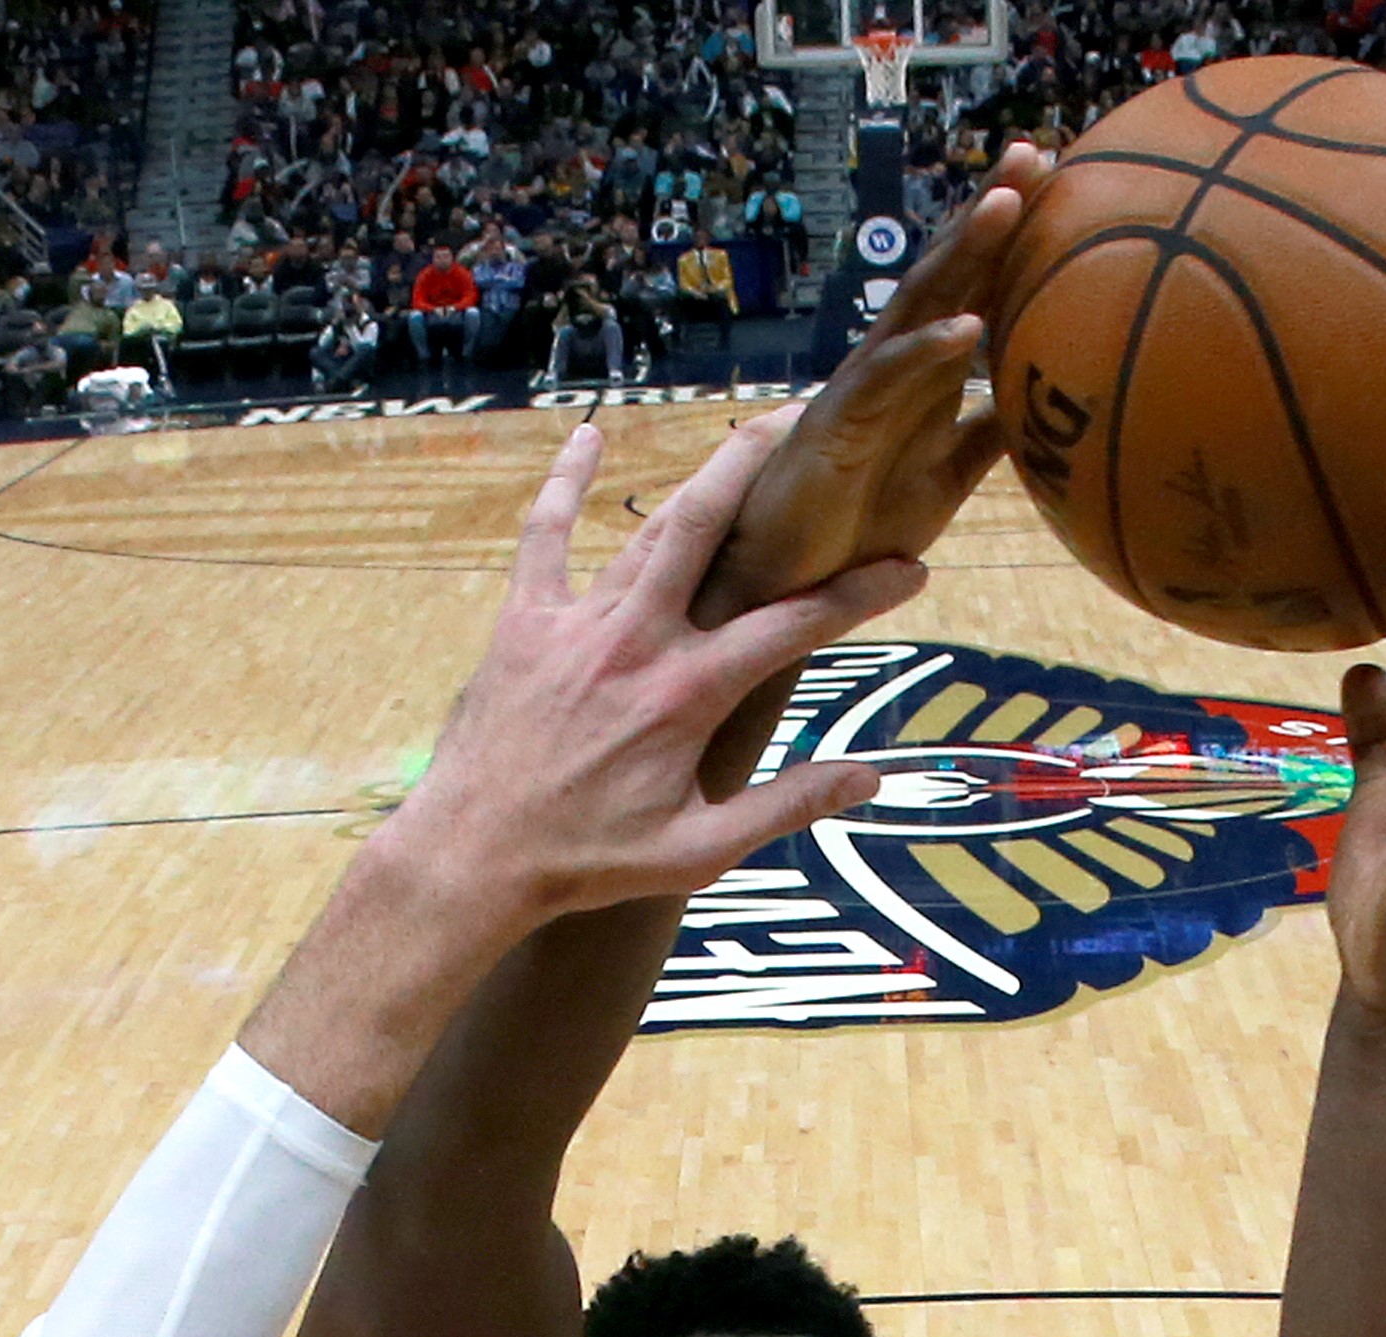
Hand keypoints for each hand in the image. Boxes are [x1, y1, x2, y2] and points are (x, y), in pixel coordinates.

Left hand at [374, 414, 931, 933]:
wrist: (475, 856)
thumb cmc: (589, 861)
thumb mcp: (701, 852)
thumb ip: (786, 807)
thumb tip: (868, 778)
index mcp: (687, 694)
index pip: (794, 625)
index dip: (861, 592)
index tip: (910, 568)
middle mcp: (636, 640)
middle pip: (708, 527)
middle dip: (762, 466)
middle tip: (809, 425)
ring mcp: (577, 623)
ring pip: (647, 528)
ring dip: (700, 477)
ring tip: (747, 436)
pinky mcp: (525, 621)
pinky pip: (545, 536)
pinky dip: (564, 484)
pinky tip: (587, 435)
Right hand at [696, 146, 1045, 624]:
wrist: (785, 583)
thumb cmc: (856, 529)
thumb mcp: (943, 479)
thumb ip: (985, 437)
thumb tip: (1038, 406)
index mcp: (921, 375)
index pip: (972, 290)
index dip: (1012, 240)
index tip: (1058, 183)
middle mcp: (891, 368)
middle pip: (947, 275)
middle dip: (988, 213)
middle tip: (1032, 151)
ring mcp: (862, 391)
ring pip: (916, 308)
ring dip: (962, 254)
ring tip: (1006, 203)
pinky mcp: (838, 427)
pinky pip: (885, 382)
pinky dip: (927, 352)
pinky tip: (969, 326)